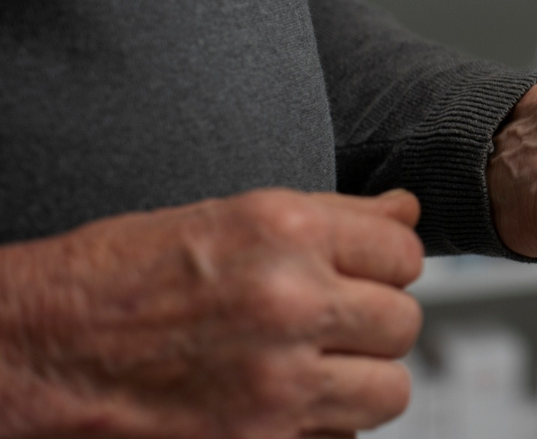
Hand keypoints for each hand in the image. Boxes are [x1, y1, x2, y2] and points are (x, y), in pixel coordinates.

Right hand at [0, 189, 423, 438]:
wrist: (31, 350)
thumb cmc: (117, 278)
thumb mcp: (227, 218)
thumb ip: (333, 218)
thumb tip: (407, 212)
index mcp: (284, 230)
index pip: (404, 250)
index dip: (384, 265)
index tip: (360, 273)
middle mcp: (288, 302)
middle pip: (402, 322)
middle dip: (373, 324)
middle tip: (329, 324)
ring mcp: (274, 383)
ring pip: (388, 390)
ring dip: (360, 382)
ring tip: (313, 369)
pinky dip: (324, 429)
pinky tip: (280, 408)